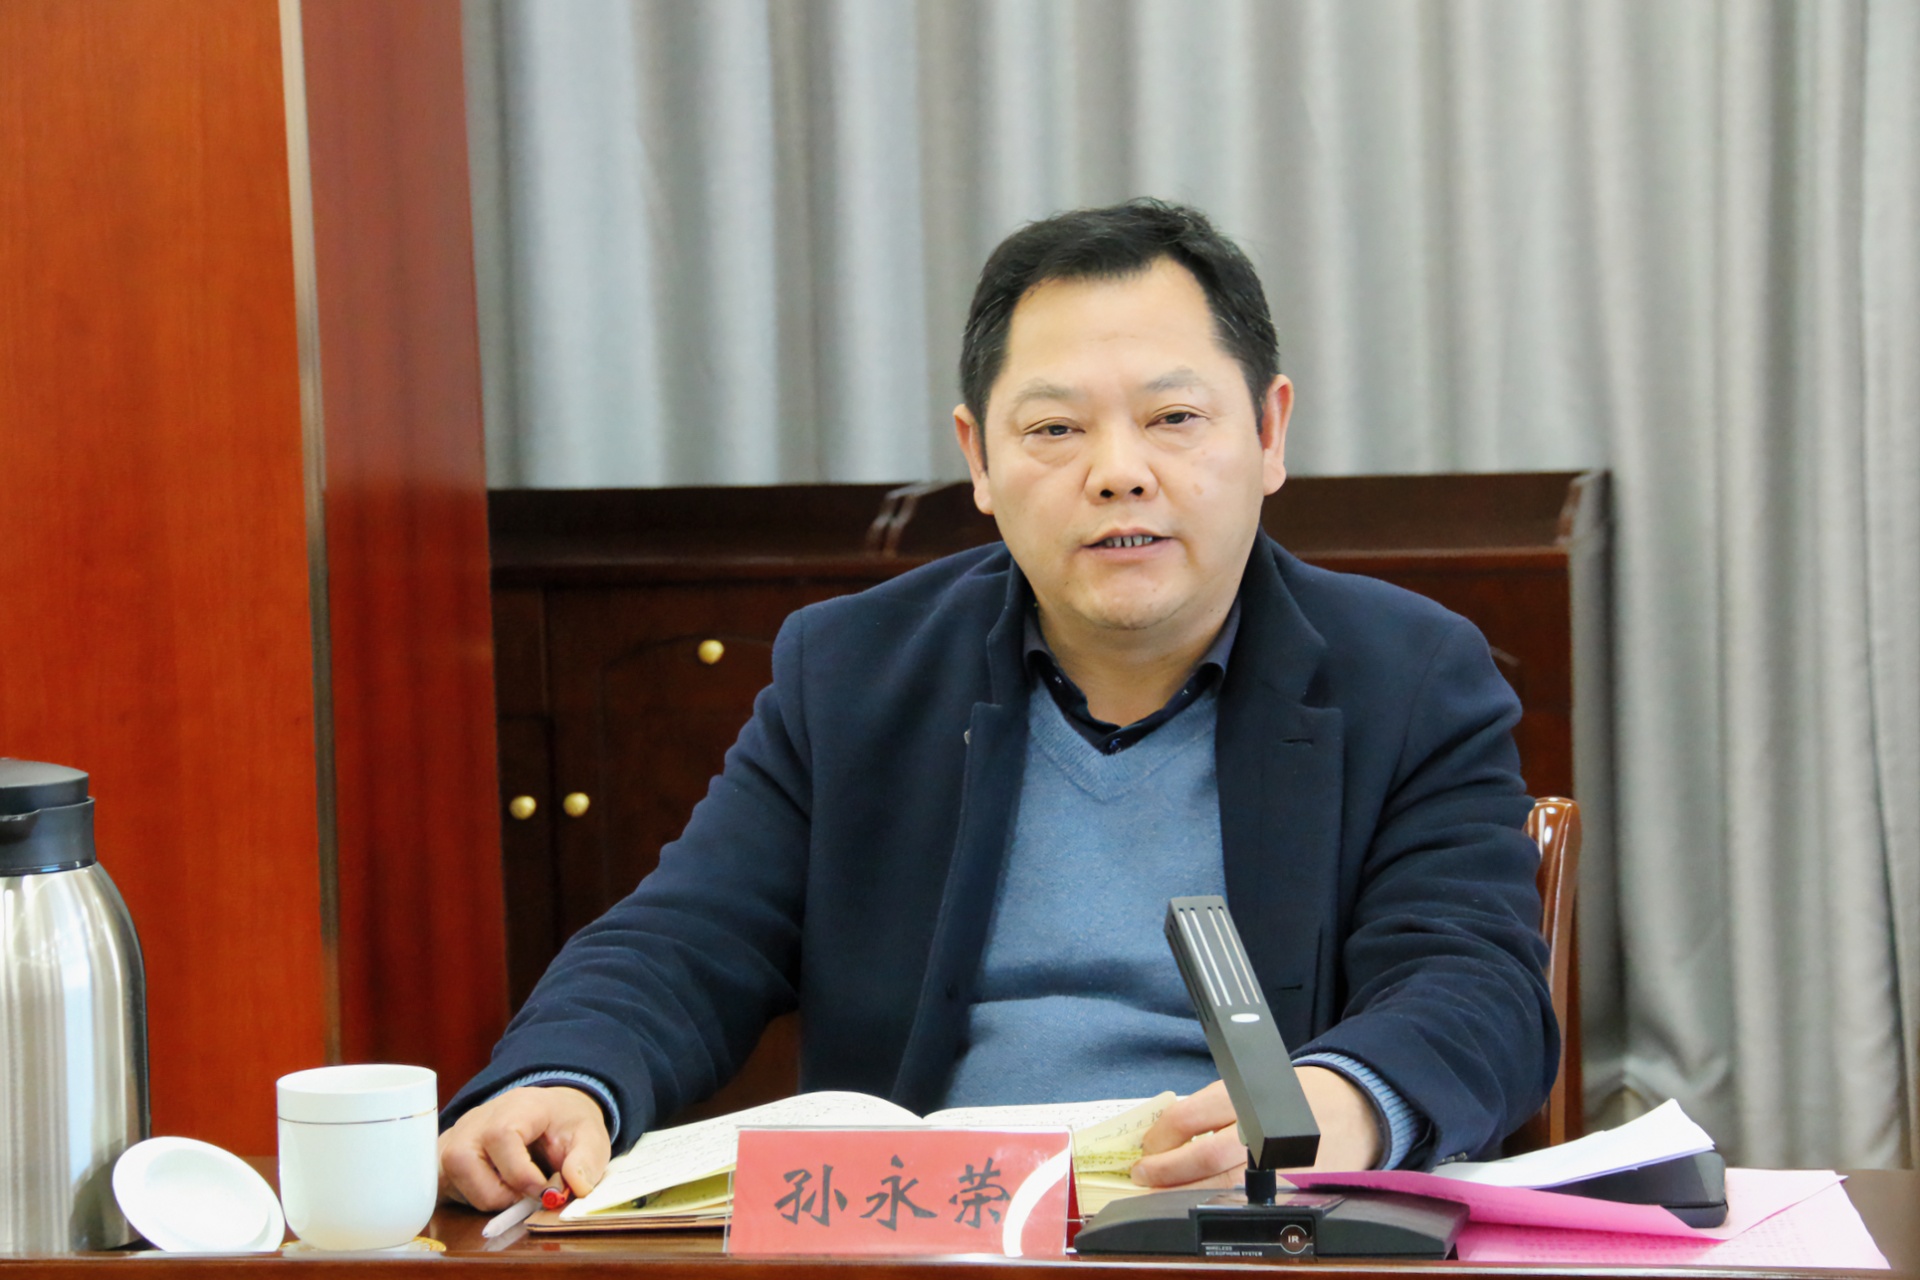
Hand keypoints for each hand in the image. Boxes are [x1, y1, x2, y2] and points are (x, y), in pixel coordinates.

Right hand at [437, 1085, 611, 1209]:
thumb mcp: (589, 1136)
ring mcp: (456, 1136)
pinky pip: (443, 1183)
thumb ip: (586, 1160)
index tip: (543, 1191)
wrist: (548, 1114)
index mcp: (515, 1106)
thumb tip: (576, 1186)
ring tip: (511, 1191)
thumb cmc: (565, 1125)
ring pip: (450, 1177)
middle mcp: (477, 1119)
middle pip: (463, 1160)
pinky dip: (468, 1196)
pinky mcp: (444, 1156)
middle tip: (526, 1195)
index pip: (500, 1135)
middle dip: (498, 1192)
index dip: (519, 1173)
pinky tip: (493, 1188)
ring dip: (484, 1197)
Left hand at [1131, 1067, 1384, 1188]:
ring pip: (1223, 1187)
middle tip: (1144, 1175)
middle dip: (1166, 1171)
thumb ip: (1212, 1109)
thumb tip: (1165, 1139)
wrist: (1354, 1106)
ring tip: (1164, 1192)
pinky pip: (1249, 1202)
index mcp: (1248, 1095)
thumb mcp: (1251, 1085)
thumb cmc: (1295, 1094)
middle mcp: (1264, 1130)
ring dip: (1185, 1192)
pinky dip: (1221, 1203)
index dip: (1160, 1137)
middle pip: (1203, 1158)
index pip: (1189, 1117)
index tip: (1146, 1148)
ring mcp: (1282, 1165)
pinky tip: (1204, 1201)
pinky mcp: (1296, 1191)